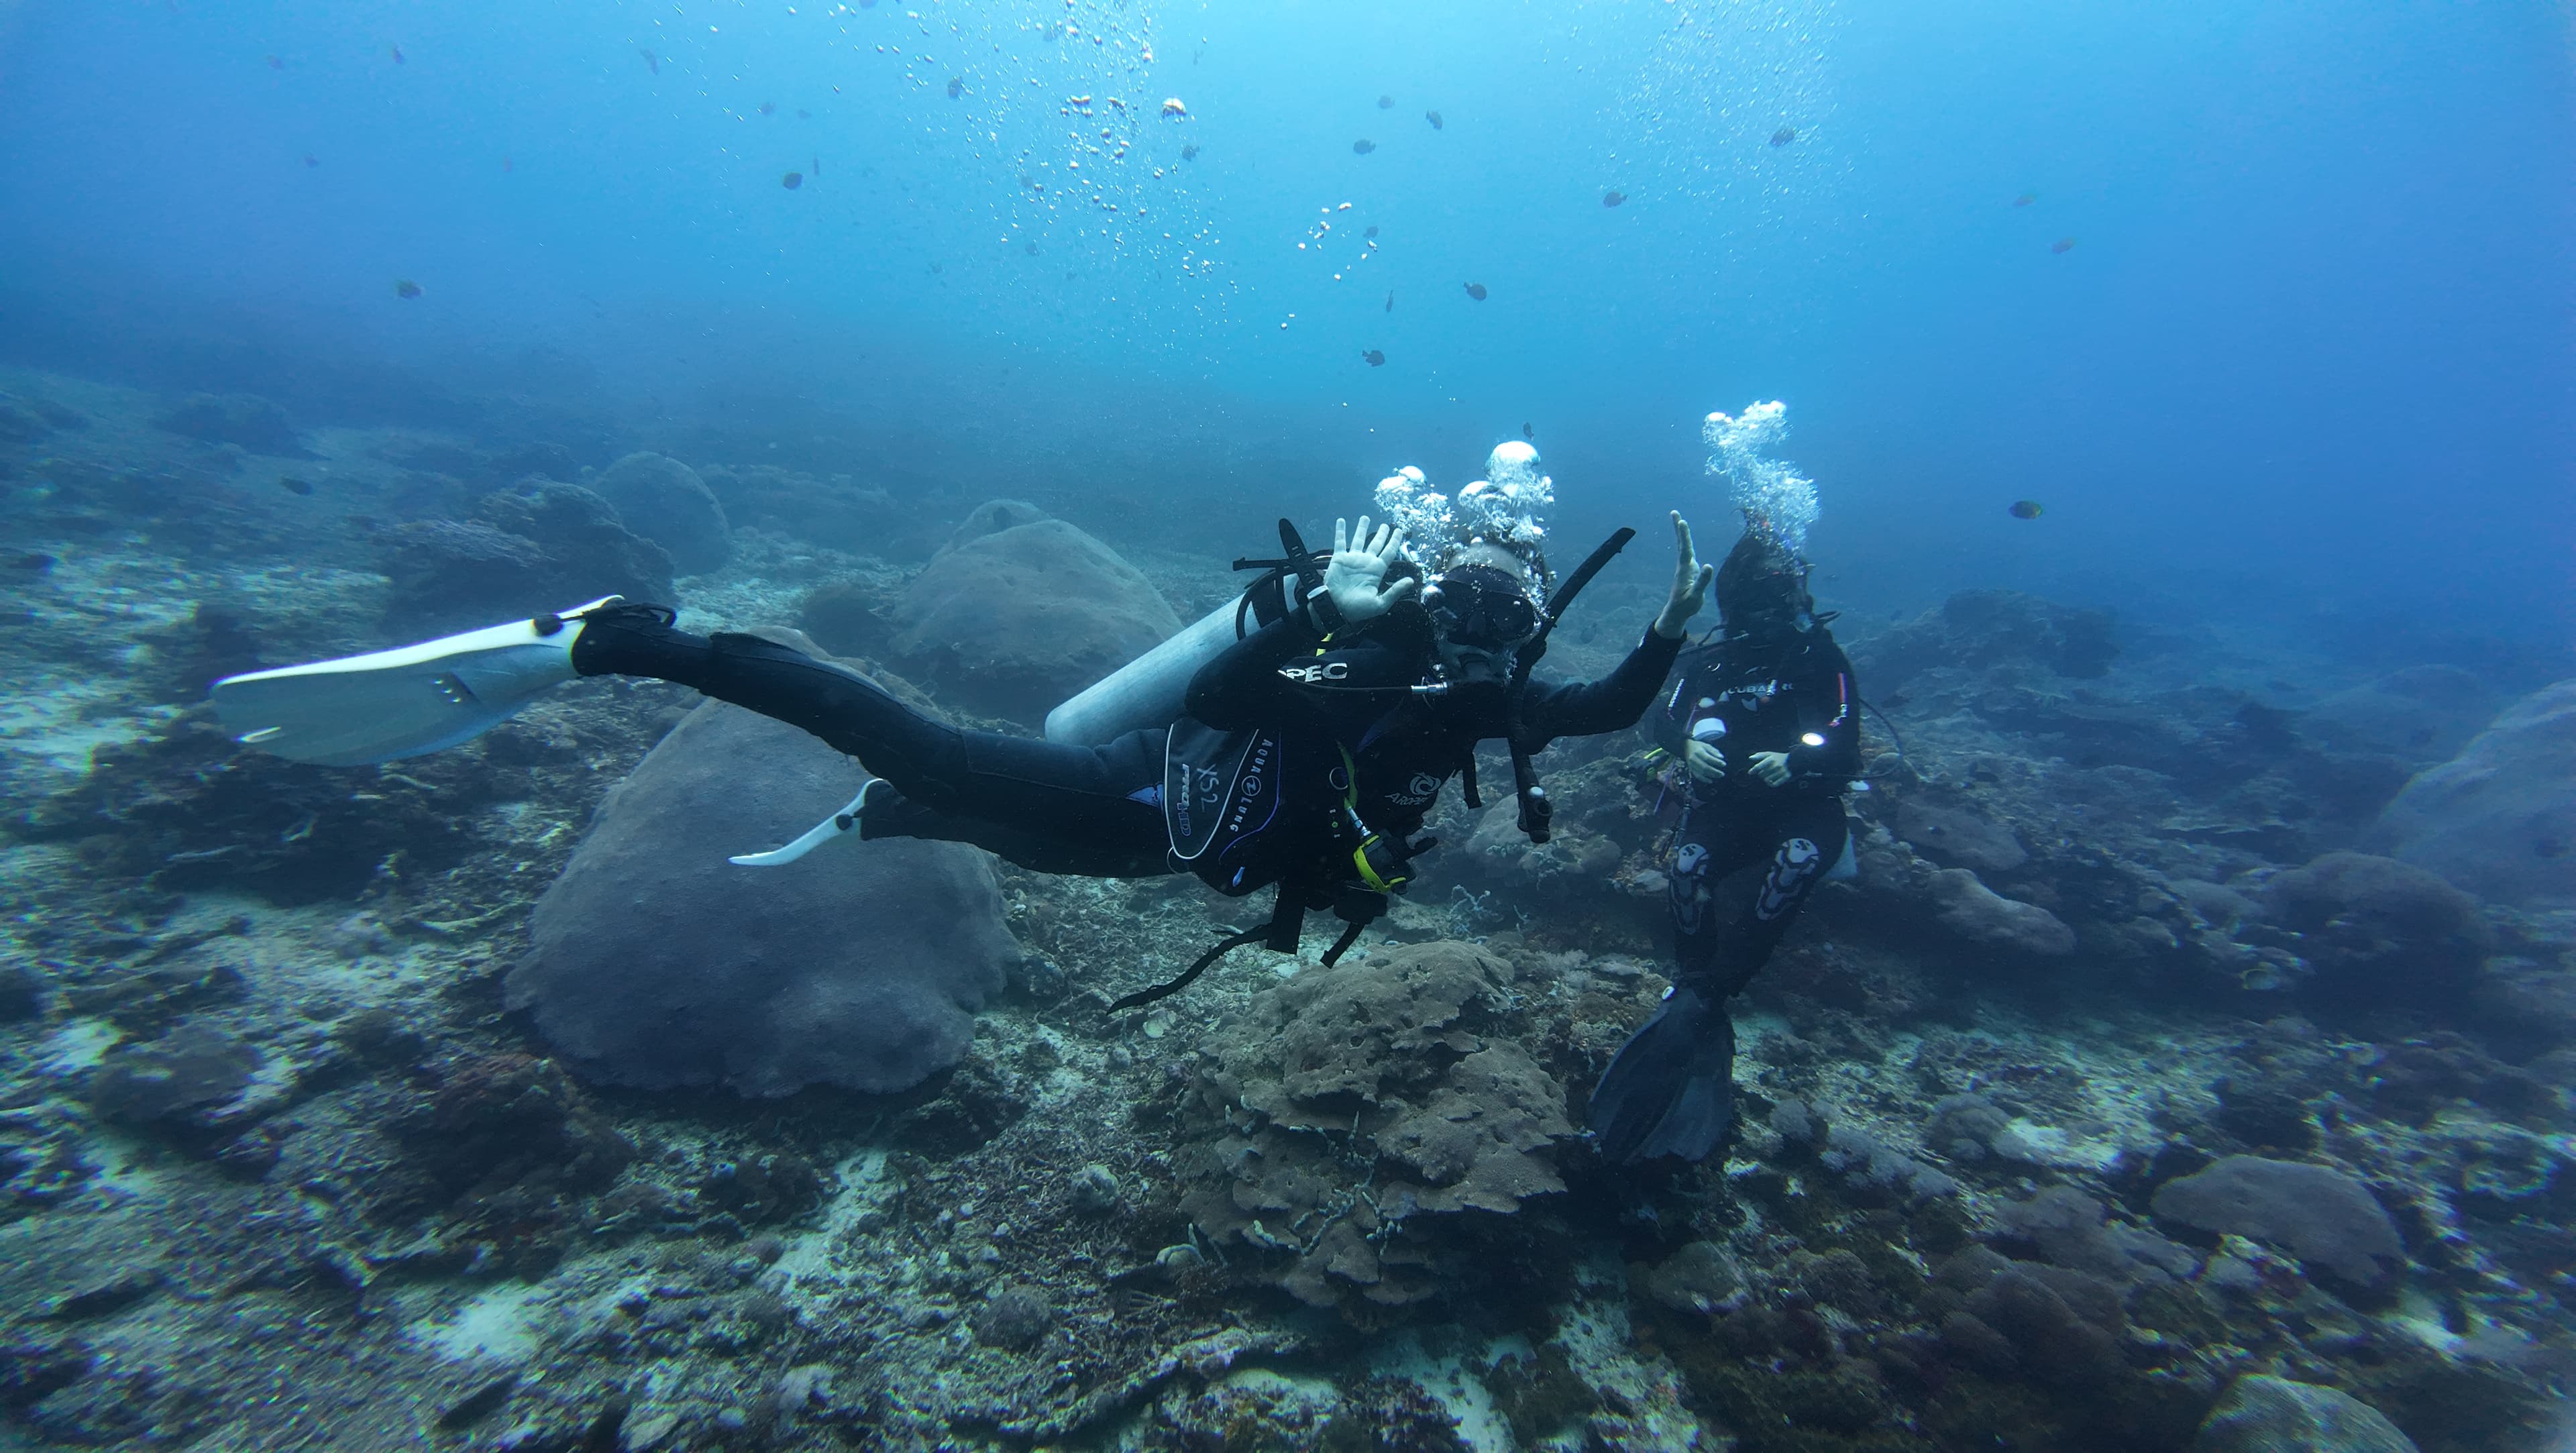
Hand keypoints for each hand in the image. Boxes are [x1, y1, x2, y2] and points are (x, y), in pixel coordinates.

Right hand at [1316, 515, 1416, 625]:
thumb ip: (1395, 591)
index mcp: (1377, 570)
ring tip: (1365, 517)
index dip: (1395, 541)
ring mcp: (1352, 559)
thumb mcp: (1381, 603)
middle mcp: (1366, 562)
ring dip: (1362, 528)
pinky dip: (1340, 531)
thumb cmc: (1358, 609)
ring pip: (1359, 539)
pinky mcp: (1339, 559)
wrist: (1336, 608)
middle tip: (1386, 524)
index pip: (1389, 552)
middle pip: (1376, 543)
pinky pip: (1340, 541)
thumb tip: (1411, 581)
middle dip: (1381, 534)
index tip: (1400, 530)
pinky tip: (1341, 521)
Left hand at [1652, 511, 1715, 639]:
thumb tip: (1708, 566)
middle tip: (1674, 512)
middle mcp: (1684, 565)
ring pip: (1685, 547)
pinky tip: (1687, 539)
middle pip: (1682, 543)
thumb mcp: (1695, 596)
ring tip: (1680, 521)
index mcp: (1685, 569)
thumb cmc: (1686, 605)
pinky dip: (1687, 543)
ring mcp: (1686, 567)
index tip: (1682, 521)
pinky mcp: (1690, 570)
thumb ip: (1702, 582)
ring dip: (1682, 533)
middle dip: (1679, 528)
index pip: (1685, 549)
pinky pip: (1688, 552)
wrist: (1678, 612)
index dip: (1684, 535)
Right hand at [1684, 740, 1726, 782]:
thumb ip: (1714, 751)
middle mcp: (1694, 759)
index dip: (1716, 762)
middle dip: (1715, 771)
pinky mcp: (1691, 769)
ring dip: (1711, 775)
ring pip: (1702, 772)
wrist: (1686, 748)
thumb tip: (1721, 758)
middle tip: (1722, 773)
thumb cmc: (1698, 746)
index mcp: (1698, 752)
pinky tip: (1710, 781)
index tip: (1724, 764)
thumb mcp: (1706, 746)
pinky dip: (1704, 779)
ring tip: (1719, 776)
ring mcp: (1691, 765)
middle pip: (1705, 767)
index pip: (1708, 758)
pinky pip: (1697, 776)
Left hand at [1748, 750, 1792, 786]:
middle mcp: (1776, 765)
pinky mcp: (1786, 777)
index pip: (1758, 766)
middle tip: (1766, 771)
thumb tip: (1750, 758)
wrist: (1794, 760)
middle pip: (1761, 774)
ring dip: (1766, 778)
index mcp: (1771, 759)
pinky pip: (1774, 784)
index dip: (1753, 770)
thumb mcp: (1769, 754)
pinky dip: (1771, 783)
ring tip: (1770, 775)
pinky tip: (1771, 781)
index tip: (1750, 772)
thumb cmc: (1778, 757)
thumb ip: (1759, 755)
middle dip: (1762, 773)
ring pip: (1766, 780)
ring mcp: (1781, 772)